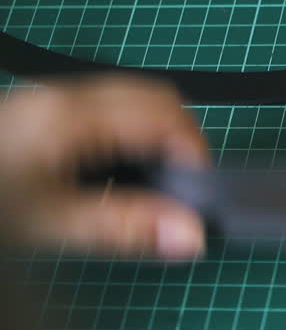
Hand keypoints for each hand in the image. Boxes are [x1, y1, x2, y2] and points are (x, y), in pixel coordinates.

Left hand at [0, 75, 208, 258]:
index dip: (195, 151)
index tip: (198, 194)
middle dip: (182, 138)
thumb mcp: (52, 223)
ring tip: (151, 182)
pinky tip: (115, 171)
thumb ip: (125, 227)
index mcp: (72, 115)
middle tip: (181, 188)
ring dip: (157, 133)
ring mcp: (52, 95)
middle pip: (155, 96)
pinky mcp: (43, 107)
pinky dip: (130, 131)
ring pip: (133, 98)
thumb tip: (192, 236)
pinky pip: (107, 106)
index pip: (164, 114)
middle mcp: (65, 93)